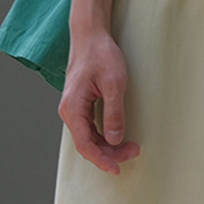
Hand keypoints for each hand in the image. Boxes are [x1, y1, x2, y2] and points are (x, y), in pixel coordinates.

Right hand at [59, 30, 140, 174]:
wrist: (90, 35)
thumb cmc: (100, 54)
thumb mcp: (113, 83)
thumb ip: (114, 113)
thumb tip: (114, 139)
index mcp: (73, 107)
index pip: (85, 144)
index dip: (101, 159)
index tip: (117, 168)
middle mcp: (69, 111)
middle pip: (87, 144)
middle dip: (110, 153)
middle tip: (134, 151)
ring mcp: (74, 110)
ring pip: (89, 139)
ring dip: (109, 147)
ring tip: (131, 147)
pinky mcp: (80, 107)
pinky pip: (91, 130)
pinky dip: (105, 137)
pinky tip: (119, 138)